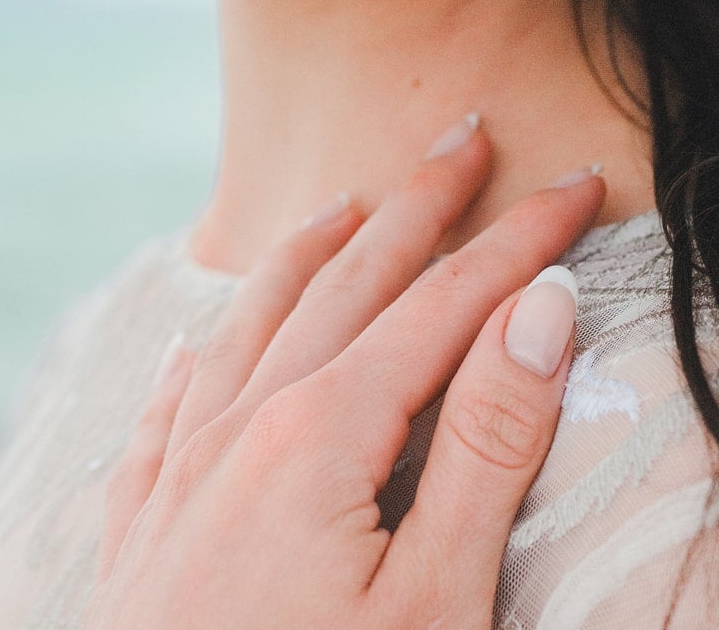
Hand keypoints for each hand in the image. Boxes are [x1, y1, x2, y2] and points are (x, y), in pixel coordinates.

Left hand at [84, 116, 603, 629]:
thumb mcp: (437, 607)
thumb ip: (483, 449)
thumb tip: (539, 311)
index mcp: (321, 435)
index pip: (445, 303)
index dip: (520, 239)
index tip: (579, 183)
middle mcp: (241, 427)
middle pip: (347, 281)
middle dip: (420, 205)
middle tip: (470, 135)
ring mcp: (179, 478)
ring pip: (251, 321)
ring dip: (311, 251)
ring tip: (352, 202)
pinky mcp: (139, 538)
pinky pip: (170, 404)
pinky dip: (207, 348)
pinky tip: (206, 344)